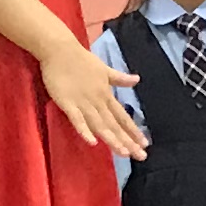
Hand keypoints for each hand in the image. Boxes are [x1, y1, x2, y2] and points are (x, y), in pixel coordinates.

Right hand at [40, 43, 149, 158]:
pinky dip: (84, 130)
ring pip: (100, 124)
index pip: (123, 116)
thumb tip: (137, 80)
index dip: (134, 130)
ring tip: (124, 153)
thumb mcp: (104, 69)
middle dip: (128, 140)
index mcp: (106, 94)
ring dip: (112, 139)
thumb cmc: (81, 59)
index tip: (145, 144)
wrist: (60, 49)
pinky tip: (92, 142)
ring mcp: (83, 102)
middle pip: (114, 124)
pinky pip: (77, 119)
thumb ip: (119, 78)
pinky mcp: (67, 103)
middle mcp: (98, 101)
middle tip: (141, 156)